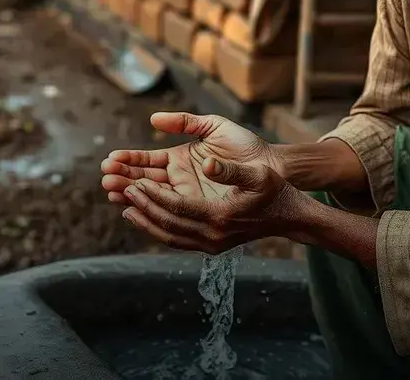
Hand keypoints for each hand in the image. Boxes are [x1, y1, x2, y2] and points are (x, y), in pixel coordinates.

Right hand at [100, 112, 279, 203]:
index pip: (147, 161)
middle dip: (123, 179)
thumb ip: (185, 121)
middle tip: (105, 178)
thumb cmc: (246, 146)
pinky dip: (150, 210)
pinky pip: (170, 211)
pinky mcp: (197, 208)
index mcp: (180, 157)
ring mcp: (187, 195)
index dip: (128, 161)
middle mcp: (179, 178)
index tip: (112, 161)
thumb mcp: (215, 127)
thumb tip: (154, 120)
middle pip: (144, 180)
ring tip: (111, 191)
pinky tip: (131, 209)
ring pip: (152, 196)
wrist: (272, 168)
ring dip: (130, 194)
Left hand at [120, 156, 304, 253]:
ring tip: (125, 207)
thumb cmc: (274, 190)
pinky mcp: (211, 246)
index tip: (134, 182)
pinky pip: (177, 240)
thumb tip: (209, 162)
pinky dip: (158, 230)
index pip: (176, 207)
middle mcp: (212, 236)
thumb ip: (231, 170)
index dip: (153, 195)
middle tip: (120, 189)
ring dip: (146, 221)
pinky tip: (147, 219)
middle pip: (167, 223)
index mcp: (220, 216)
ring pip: (169, 236)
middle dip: (142, 206)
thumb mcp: (257, 175)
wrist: (289, 217)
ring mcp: (211, 244)